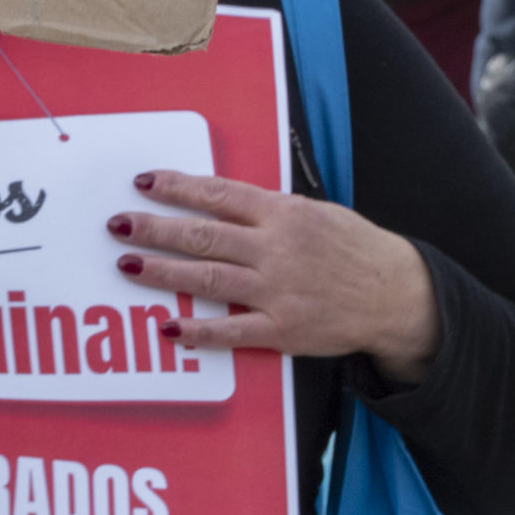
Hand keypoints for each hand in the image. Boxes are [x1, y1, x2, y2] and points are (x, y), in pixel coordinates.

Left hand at [110, 169, 440, 383]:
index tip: (143, 183)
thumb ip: (266, 209)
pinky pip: (232, 331)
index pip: (218, 195)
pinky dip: (199, 330)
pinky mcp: (284, 331)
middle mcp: (276, 249)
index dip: (177, 187)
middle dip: (155, 229)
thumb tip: (215, 201)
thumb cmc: (352, 248)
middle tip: (118, 224)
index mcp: (282, 214)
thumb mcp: (313, 211)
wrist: (396, 294)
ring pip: (209, 279)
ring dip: (164, 272)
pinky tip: (168, 325)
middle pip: (203, 236)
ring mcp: (278, 292)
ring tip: (128, 264)